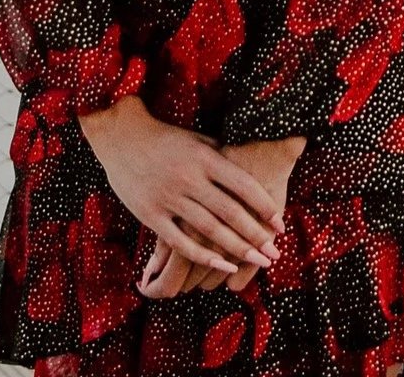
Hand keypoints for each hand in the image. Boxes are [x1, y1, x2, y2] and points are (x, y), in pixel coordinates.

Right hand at [136, 140, 302, 298]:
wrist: (123, 136)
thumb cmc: (166, 138)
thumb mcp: (199, 139)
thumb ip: (222, 157)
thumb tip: (254, 170)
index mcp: (205, 157)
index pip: (243, 185)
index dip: (264, 206)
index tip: (280, 225)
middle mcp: (190, 178)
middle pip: (230, 212)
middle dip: (256, 235)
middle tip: (275, 254)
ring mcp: (169, 198)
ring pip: (209, 230)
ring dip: (237, 249)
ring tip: (258, 262)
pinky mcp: (151, 215)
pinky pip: (180, 242)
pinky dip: (203, 256)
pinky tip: (223, 266)